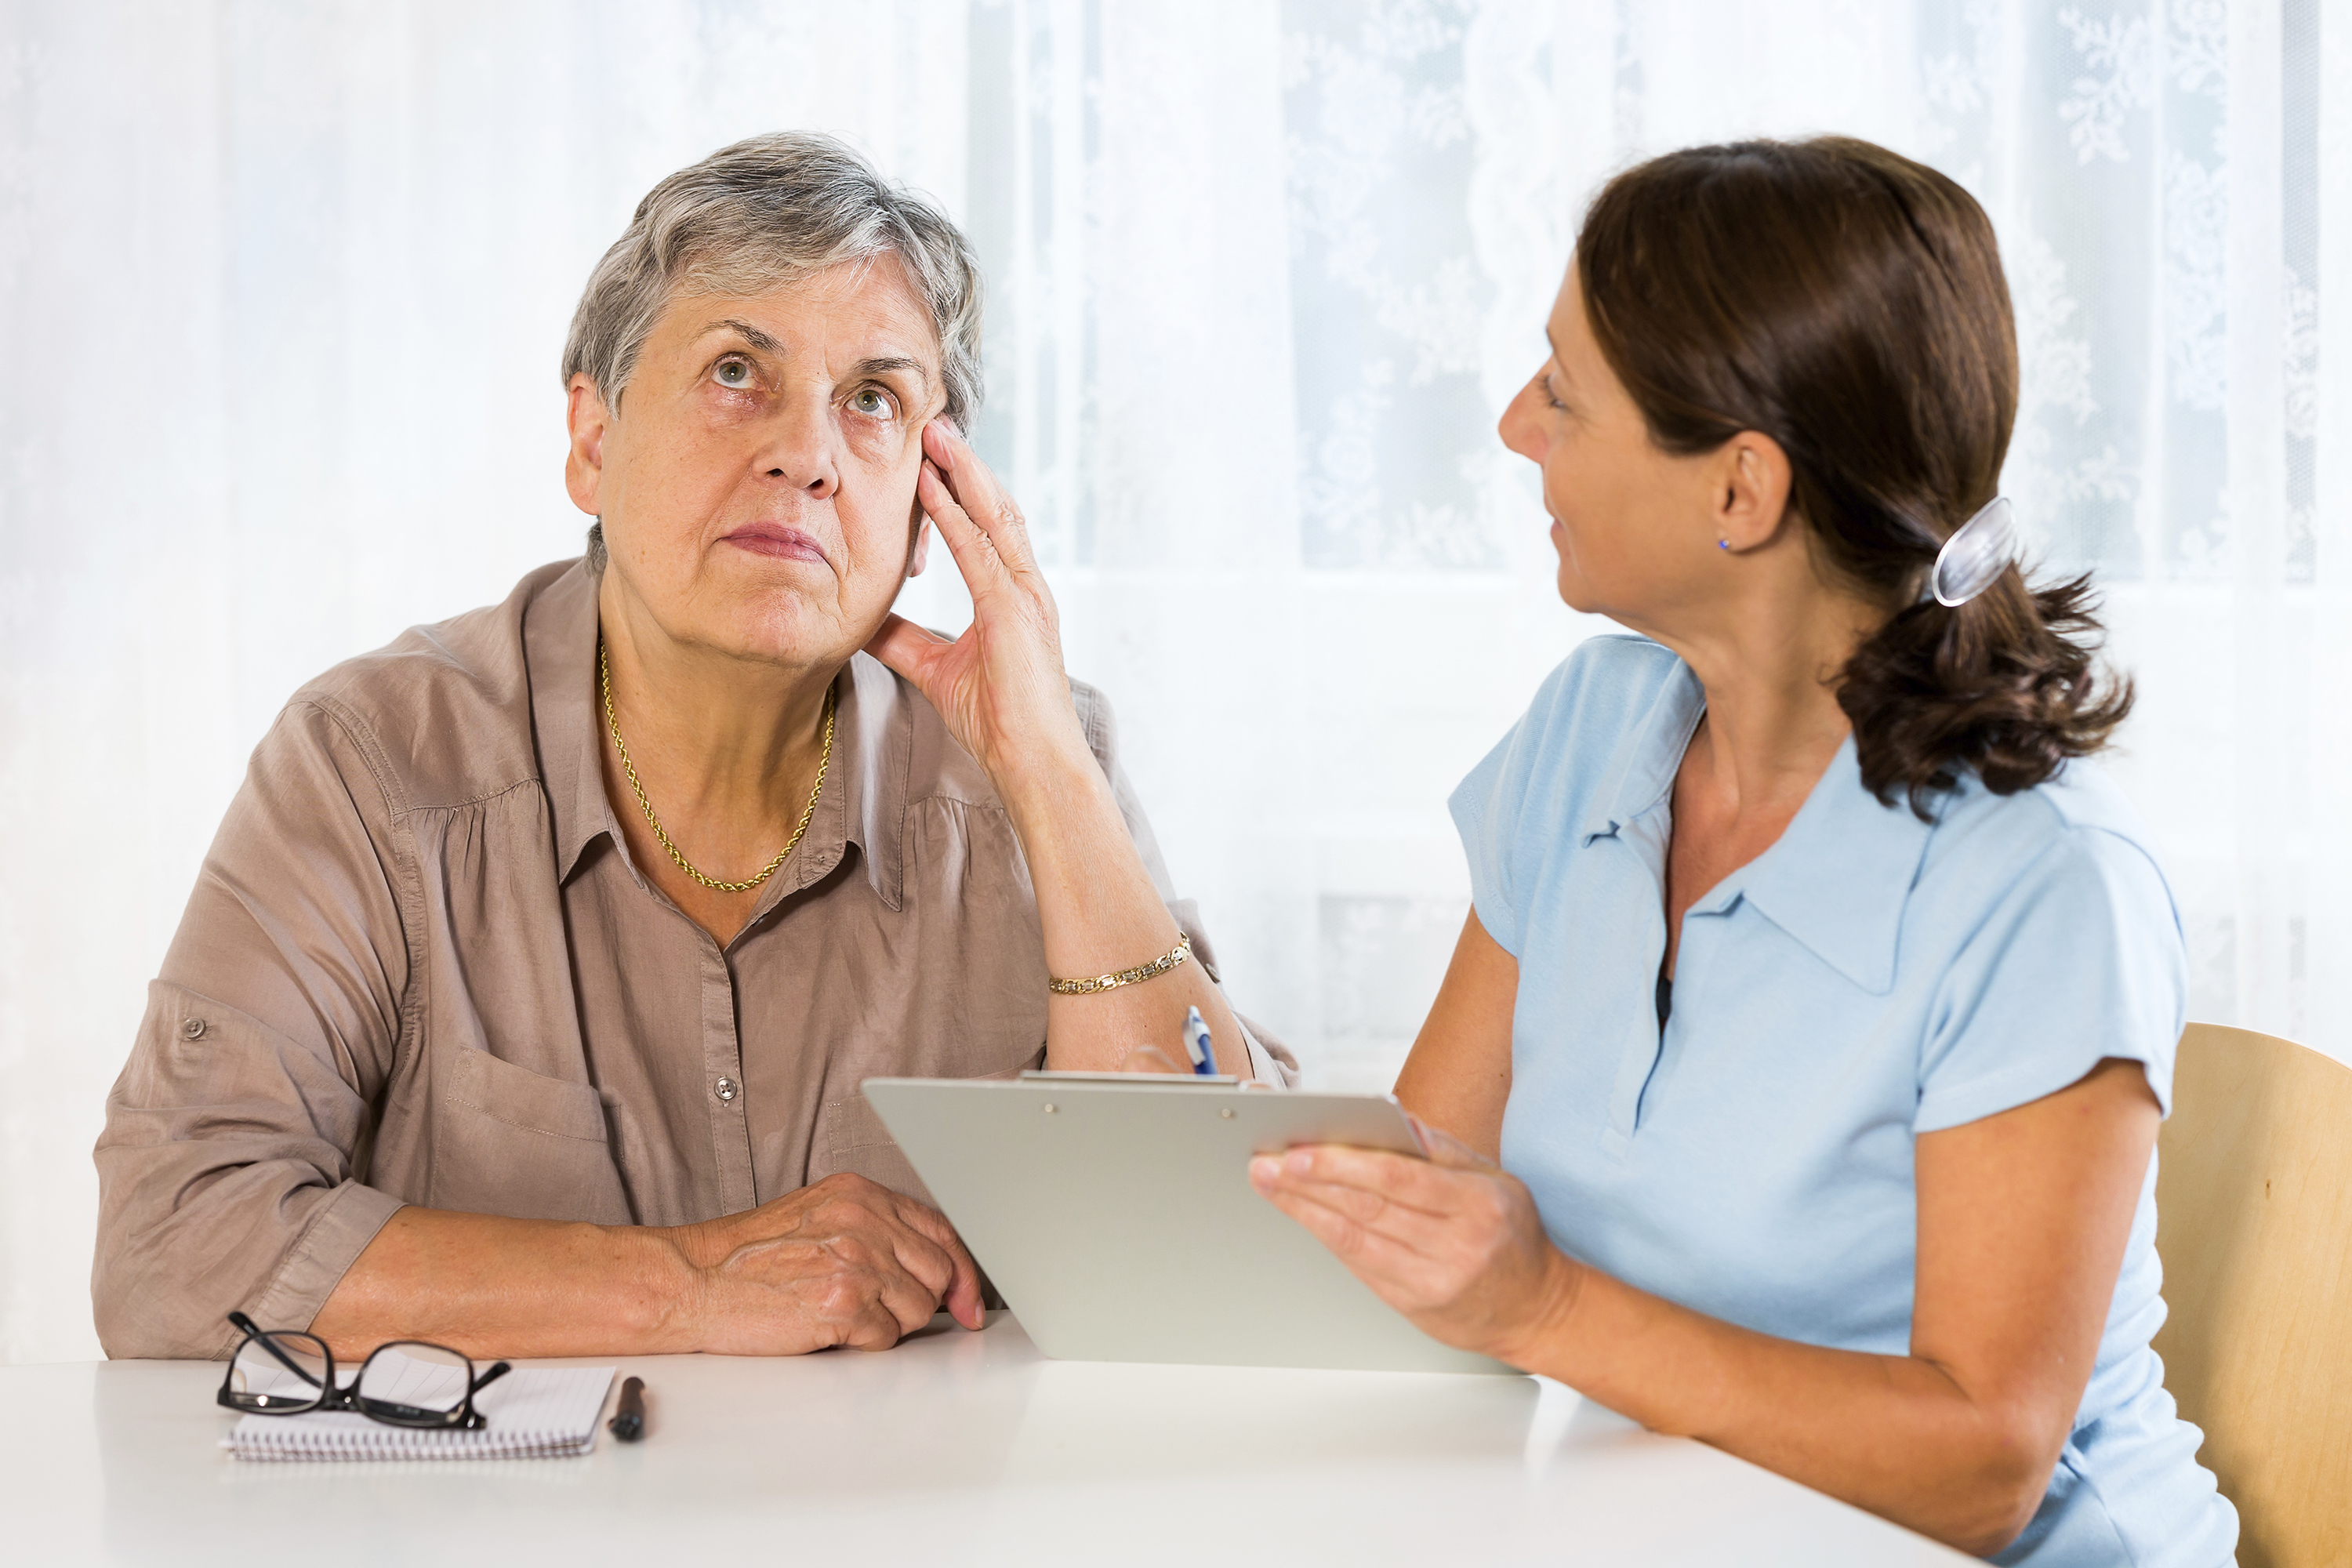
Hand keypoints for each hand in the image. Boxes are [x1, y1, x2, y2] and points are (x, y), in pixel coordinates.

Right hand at [673, 1172, 985, 1353]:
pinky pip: (887, 1338)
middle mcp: (864, 1221)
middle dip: (921, 1300)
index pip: (941, 1229)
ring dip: (889, 1323)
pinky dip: (864, 1343)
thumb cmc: (747, 1257)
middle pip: (938, 1273)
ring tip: (841, 1314)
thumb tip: (929, 1265)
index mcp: (860, 1194)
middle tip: (881, 1311)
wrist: (693, 1281)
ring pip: (919, 1310)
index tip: (970, 1300)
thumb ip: (874, 1229)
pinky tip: (827, 1327)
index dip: (962, 1270)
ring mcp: (856, 1261)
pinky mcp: (844, 1304)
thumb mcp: (817, 1217)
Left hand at [865, 420, 1090, 792]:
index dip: (963, 488)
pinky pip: (979, 551)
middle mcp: (1025, 585)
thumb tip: (861, 618)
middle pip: (995, 507)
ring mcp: (1025, 594)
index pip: (987, 527)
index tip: (934, 455)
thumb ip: (903, 639)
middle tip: (935, 423)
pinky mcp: (1014, 610)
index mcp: (1013, 595)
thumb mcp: (935, 668)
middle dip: (965, 464)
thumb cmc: (996, 721)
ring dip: (963, 471)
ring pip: (994, 515)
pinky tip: (931, 487)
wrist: (1031, 760)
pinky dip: (954, 515)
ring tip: (936, 434)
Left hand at [1247, 1121, 1581, 1365]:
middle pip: (1368, 1207)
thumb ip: (1442, 1149)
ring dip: (1304, 1208)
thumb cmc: (1513, 1236)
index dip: (1343, 1164)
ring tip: (1269, 1182)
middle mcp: (1456, 1244)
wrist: (1539, 1310)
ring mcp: (1432, 1278)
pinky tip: (1301, 1213)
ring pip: (1355, 1238)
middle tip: (1266, 1162)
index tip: (1300, 1149)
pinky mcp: (1414, 1303)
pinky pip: (1359, 1263)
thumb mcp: (1496, 1180)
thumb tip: (1392, 1117)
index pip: (1399, 1178)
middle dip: (1309, 1182)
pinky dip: (1325, 1234)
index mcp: (1478, 1203)